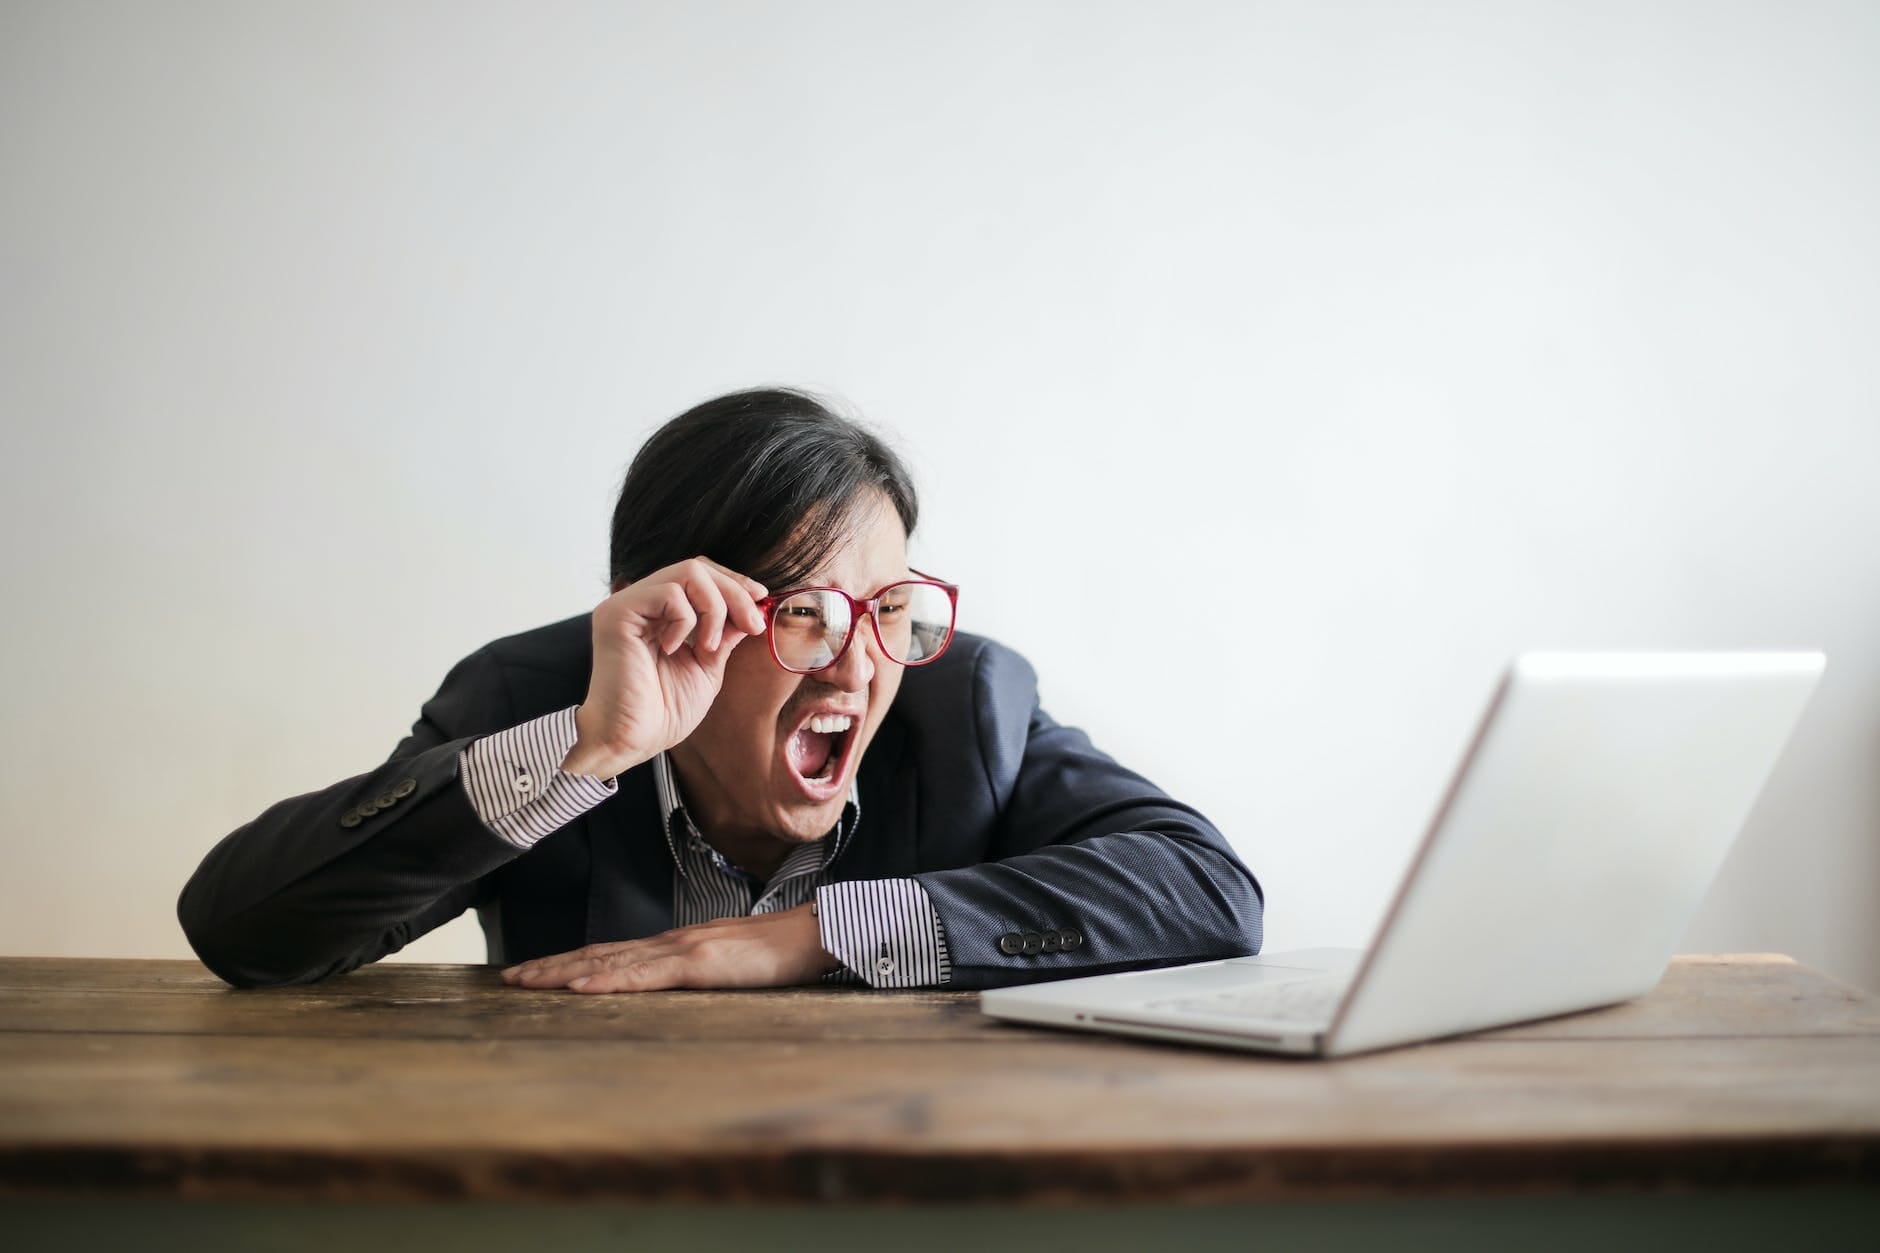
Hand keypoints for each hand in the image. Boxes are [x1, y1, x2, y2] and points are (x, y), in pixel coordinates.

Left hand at [499, 905, 840, 991]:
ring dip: (565, 971)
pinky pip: (646, 975)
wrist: (816, 934)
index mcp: (677, 945)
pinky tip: (581, 987)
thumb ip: (699, 972)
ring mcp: (684, 950)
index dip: (571, 961)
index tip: (535, 970)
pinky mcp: (701, 963)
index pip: (613, 952)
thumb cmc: (781, 952)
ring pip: (612, 961)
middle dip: (552, 965)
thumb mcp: (730, 965)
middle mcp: (672, 942)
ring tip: (528, 981)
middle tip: (509, 977)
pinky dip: (609, 980)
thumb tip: (673, 986)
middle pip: (600, 952)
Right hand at [560, 557, 768, 779]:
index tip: (760, 599)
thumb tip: (750, 608)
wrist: (631, 741)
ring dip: (714, 608)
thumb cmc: (662, 712)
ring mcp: (626, 604)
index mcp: (658, 613)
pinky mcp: (617, 613)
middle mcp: (640, 602)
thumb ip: (723, 634)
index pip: (699, 575)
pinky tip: (675, 649)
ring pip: (688, 572)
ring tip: (708, 647)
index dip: (732, 582)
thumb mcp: (707, 666)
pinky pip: (668, 594)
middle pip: (697, 567)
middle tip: (752, 624)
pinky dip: (686, 620)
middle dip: (733, 592)